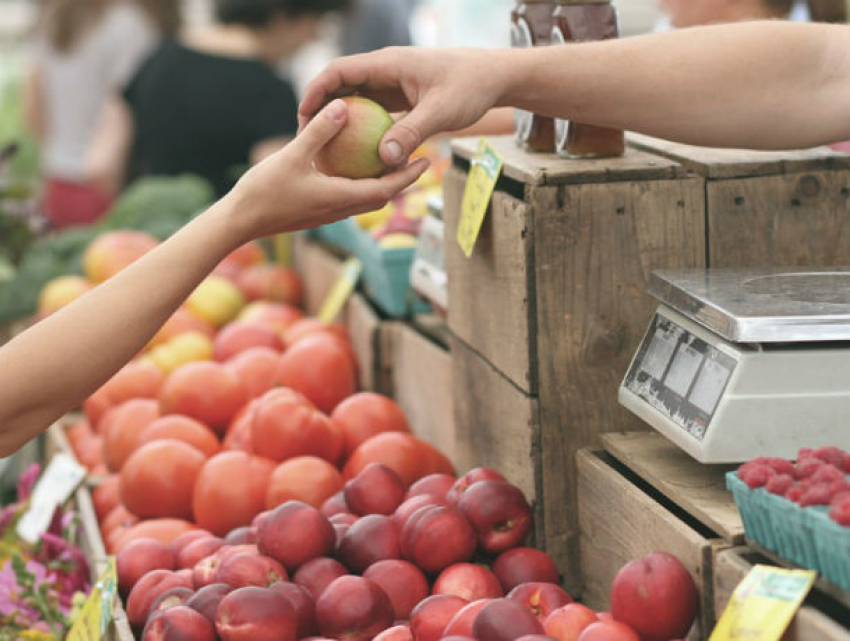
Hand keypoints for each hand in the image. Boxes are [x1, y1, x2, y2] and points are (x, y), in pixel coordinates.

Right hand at [223, 99, 429, 241]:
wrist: (239, 222)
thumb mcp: (292, 156)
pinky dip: (358, 183)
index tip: (426, 161)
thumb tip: (343, 106)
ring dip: (381, 183)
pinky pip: (346, 197)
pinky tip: (352, 166)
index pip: (385, 190)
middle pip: (381, 196)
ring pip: (364, 199)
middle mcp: (339, 210)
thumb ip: (319, 132)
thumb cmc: (263, 191)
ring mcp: (327, 213)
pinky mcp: (316, 212)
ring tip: (391, 161)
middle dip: (401, 180)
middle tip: (417, 159)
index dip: (408, 176)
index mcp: (340, 198)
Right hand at [299, 48, 507, 167]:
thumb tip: (384, 159)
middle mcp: (385, 71)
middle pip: (341, 86)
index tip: (303, 116)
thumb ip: (412, 133)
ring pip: (355, 100)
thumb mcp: (441, 111)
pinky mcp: (399, 98)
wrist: (493, 78)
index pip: (339, 71)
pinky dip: (360, 129)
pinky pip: (372, 112)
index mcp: (388, 64)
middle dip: (320, 109)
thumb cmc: (470, 87)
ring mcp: (391, 84)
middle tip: (306, 137)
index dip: (316, 90)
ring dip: (339, 121)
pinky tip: (355, 155)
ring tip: (324, 148)